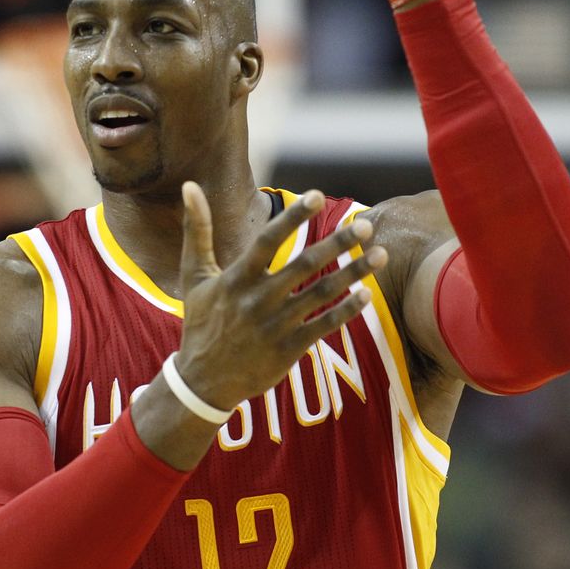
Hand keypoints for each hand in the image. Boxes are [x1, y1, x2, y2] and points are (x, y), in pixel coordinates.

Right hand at [176, 181, 385, 410]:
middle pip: (305, 265)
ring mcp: (275, 326)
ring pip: (322, 295)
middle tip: (365, 227)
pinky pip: (324, 326)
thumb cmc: (200, 321)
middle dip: (338, 244)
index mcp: (237, 278)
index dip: (293, 218)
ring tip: (380, 255)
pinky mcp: (288, 350)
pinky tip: (366, 294)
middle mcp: (258, 300)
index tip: (316, 196)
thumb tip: (189, 185)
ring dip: (354, 274)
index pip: (268, 241)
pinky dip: (347, 310)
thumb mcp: (193, 275)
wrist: (202, 382)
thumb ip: (197, 229)